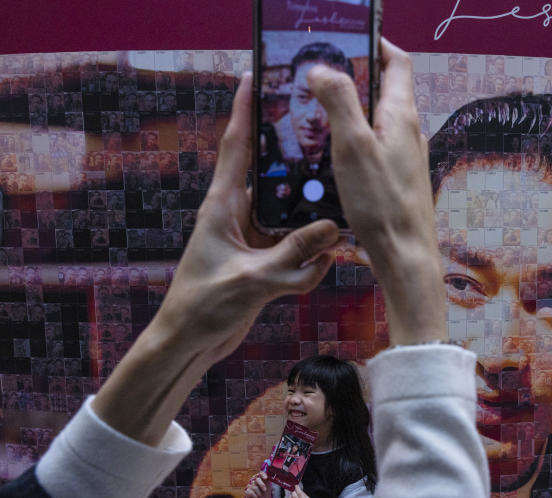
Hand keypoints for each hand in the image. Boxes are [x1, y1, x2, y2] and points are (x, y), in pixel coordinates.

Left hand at [91, 72, 339, 445]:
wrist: (189, 343)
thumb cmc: (203, 306)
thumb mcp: (251, 280)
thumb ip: (293, 256)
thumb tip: (333, 229)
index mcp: (223, 207)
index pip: (237, 148)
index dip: (246, 111)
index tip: (256, 77)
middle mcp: (238, 215)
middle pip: (274, 177)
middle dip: (299, 164)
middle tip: (329, 144)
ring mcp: (252, 238)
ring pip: (292, 216)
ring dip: (312, 224)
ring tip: (340, 220)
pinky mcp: (263, 261)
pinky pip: (297, 249)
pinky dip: (310, 261)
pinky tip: (319, 269)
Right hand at [245, 472, 270, 497]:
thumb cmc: (265, 493)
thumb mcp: (268, 487)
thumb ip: (268, 481)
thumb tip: (270, 476)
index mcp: (260, 478)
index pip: (260, 473)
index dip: (263, 474)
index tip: (266, 478)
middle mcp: (254, 480)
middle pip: (257, 479)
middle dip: (262, 485)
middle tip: (265, 490)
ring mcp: (250, 485)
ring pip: (255, 487)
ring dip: (260, 494)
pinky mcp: (247, 491)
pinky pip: (251, 492)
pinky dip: (255, 497)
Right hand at [306, 38, 446, 345]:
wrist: (406, 257)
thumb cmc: (382, 205)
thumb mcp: (352, 146)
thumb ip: (338, 102)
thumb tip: (322, 68)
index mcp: (401, 115)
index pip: (397, 62)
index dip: (376, 43)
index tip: (349, 36)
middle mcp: (409, 133)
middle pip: (384, 90)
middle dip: (353, 77)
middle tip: (318, 75)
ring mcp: (406, 158)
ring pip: (377, 121)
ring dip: (350, 111)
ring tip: (316, 113)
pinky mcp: (399, 181)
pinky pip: (375, 148)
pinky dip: (354, 141)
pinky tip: (331, 155)